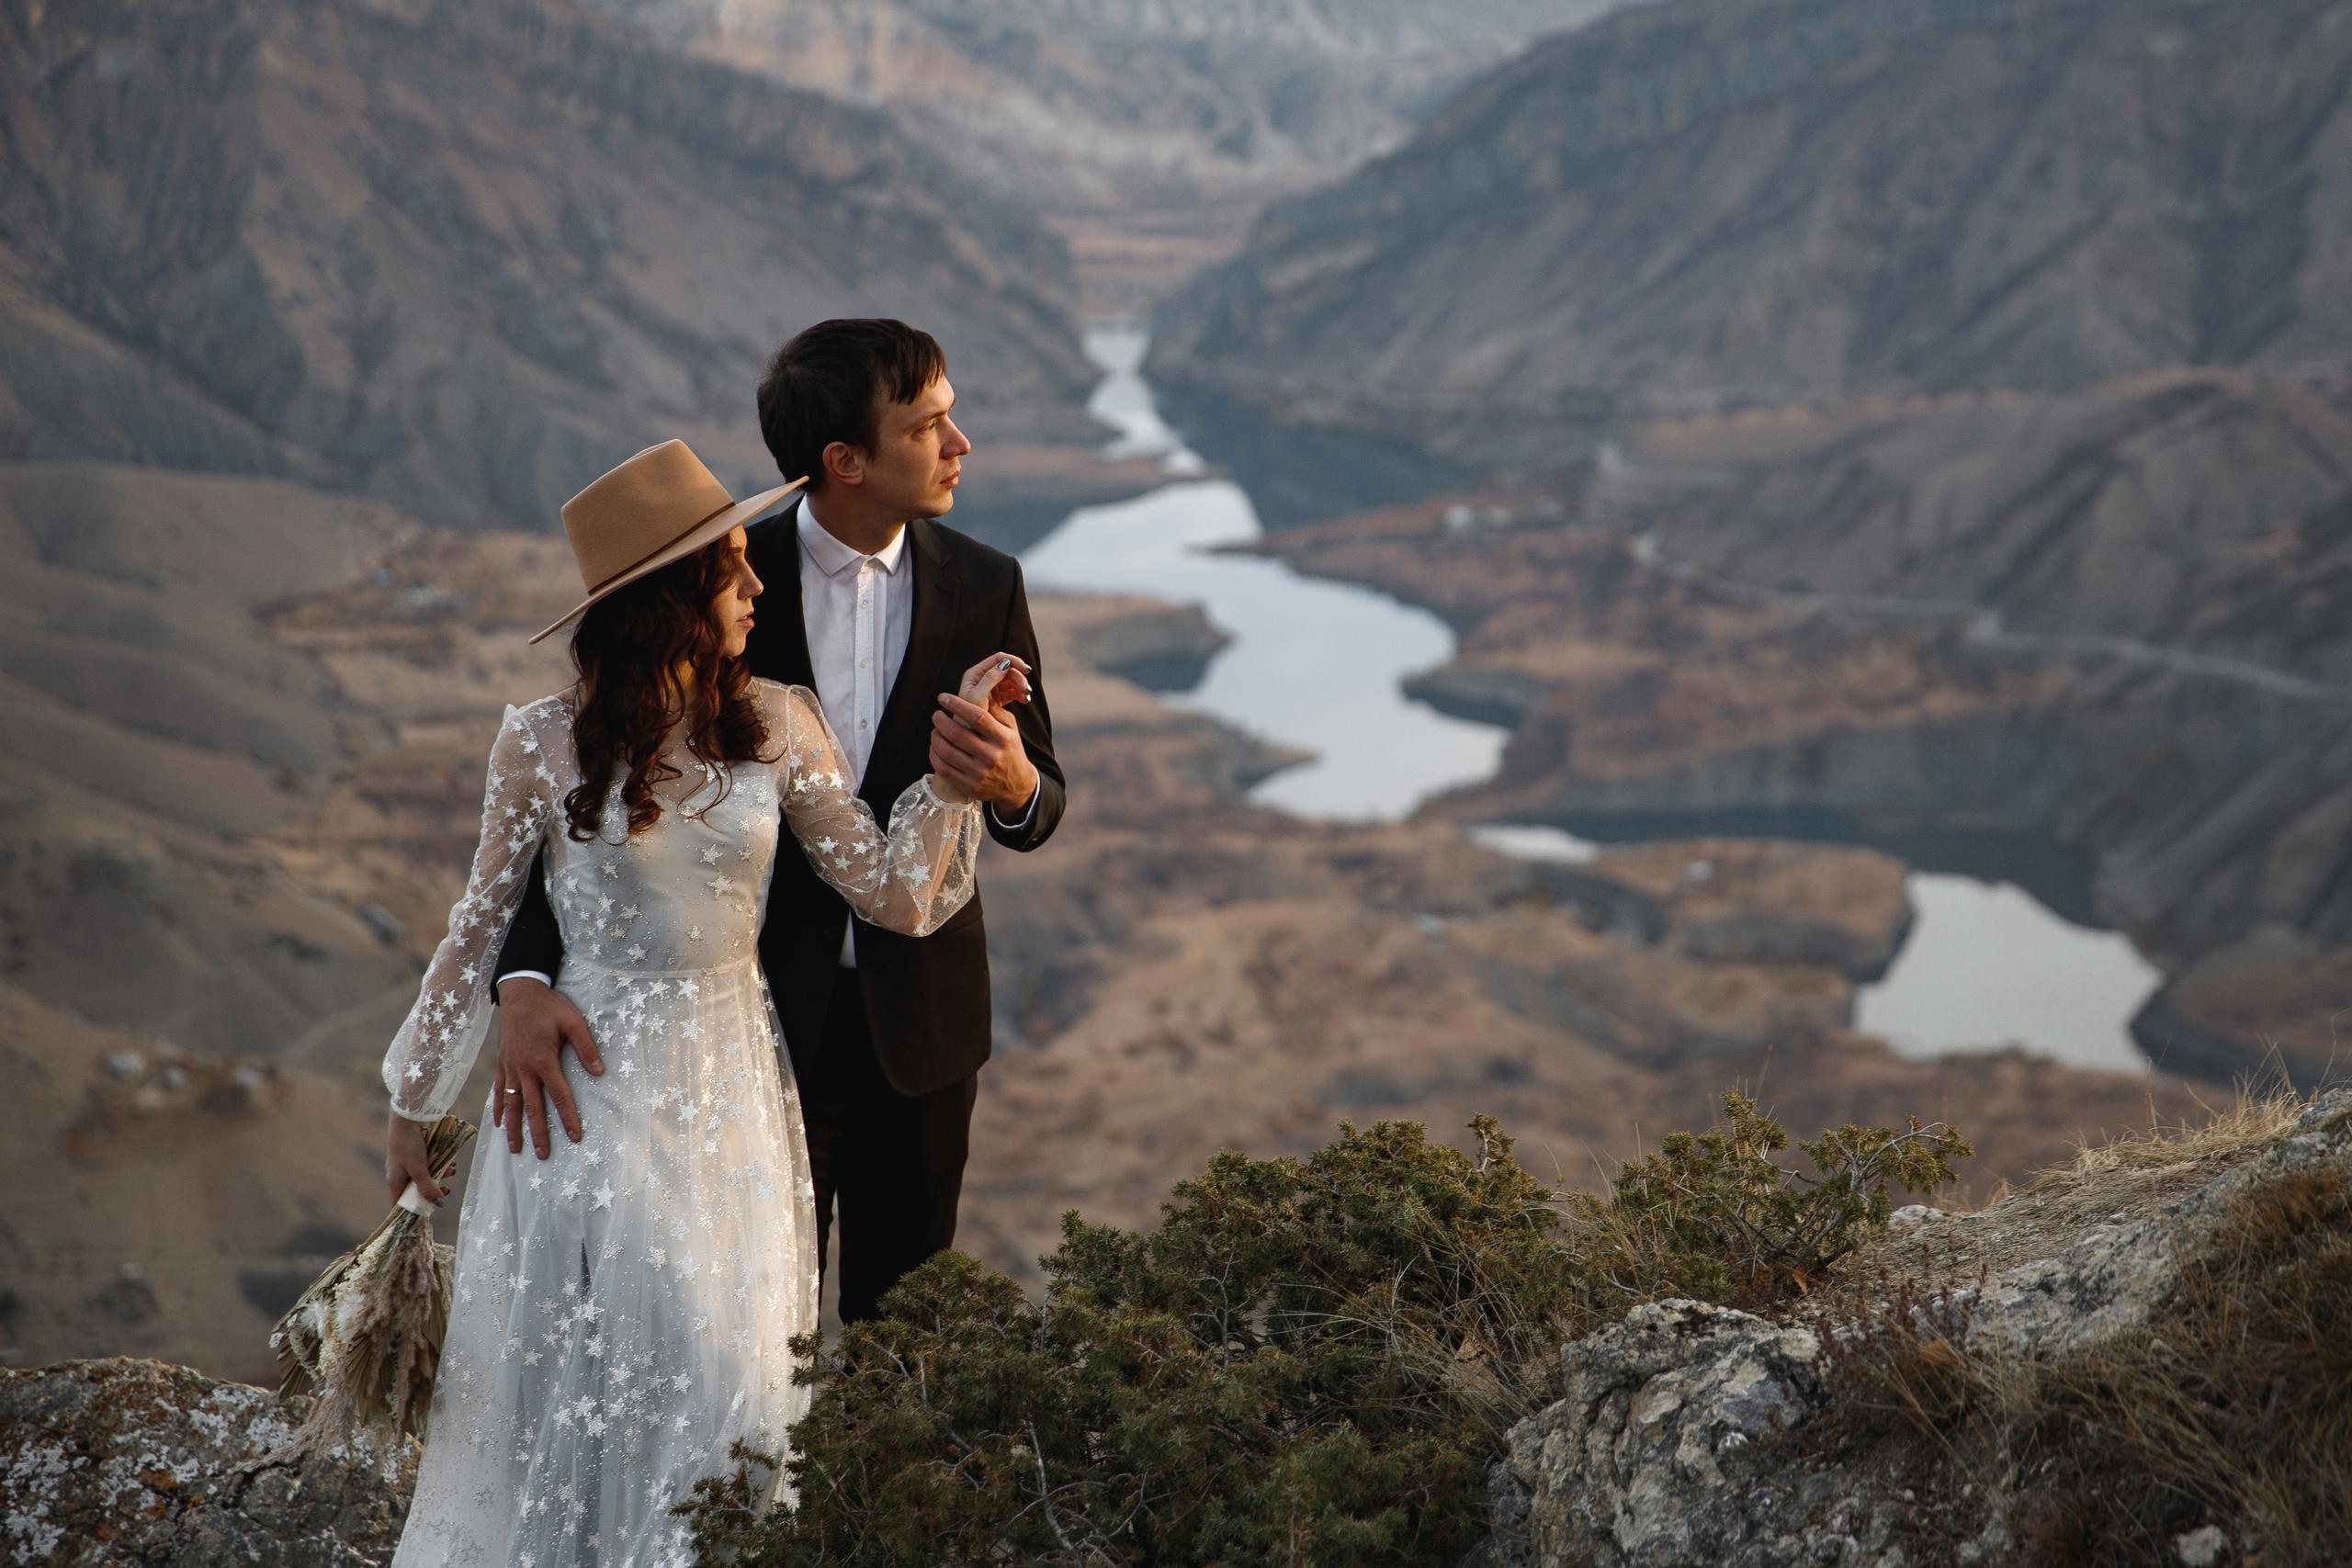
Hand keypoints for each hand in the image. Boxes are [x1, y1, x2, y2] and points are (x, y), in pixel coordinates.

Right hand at [384, 1110, 454, 1205]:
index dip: (414, 1209)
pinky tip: (449, 1161)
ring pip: (426, 1176)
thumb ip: (427, 1187)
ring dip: (440, 1174)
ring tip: (451, 1169)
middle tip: (447, 1189)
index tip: (430, 1211)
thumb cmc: (408, 1145)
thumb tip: (438, 1204)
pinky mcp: (417, 1154)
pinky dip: (439, 1164)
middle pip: (417, 1190)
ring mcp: (408, 1164)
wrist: (407, 1118)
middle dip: (433, 1189)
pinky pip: (429, 1164)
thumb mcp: (419, 1169)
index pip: (401, 1203)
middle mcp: (400, 1174)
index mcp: (395, 1182)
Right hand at [490, 976, 603, 1158]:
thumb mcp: (573, 1021)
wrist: (520, 992)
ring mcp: (510, 1068)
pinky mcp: (501, 1064)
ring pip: (511, 1105)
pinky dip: (498, 1109)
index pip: (559, 1097)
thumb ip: (587, 1048)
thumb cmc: (549, 1007)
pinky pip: (498, 1091)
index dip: (568, 1118)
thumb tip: (599, 1072)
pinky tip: (498, 1124)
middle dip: (538, 1133)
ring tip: (515, 1149)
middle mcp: (524, 1069)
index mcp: (544, 1061)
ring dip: (514, 1129)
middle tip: (543, 1155)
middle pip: (532, 1108)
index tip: (575, 1137)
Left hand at [931, 653, 1036, 809]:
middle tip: (936, 714)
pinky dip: (934, 755)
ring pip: (947, 751)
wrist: (1017, 786)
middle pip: (957, 734)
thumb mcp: (1011, 729)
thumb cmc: (1010, 750)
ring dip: (935, 737)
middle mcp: (991, 756)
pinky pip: (943, 769)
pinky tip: (935, 747)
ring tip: (935, 730)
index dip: (957, 705)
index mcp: (1003, 738)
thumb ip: (994, 711)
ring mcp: (979, 773)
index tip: (943, 697)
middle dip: (941, 720)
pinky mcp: (969, 786)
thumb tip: (978, 689)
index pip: (977, 717)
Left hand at [955, 652, 1031, 717]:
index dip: (1014, 661)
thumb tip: (1005, 663)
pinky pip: (1011, 691)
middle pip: (1007, 669)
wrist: (967, 740)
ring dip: (1021, 686)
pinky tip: (1024, 701)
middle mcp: (981, 679)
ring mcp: (989, 689)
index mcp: (975, 674)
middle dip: (1019, 678)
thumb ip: (989, 679)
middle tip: (1028, 691)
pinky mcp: (996, 699)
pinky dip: (1019, 694)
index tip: (1027, 671)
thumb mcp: (978, 698)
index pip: (998, 659)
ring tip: (1026, 698)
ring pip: (1011, 680)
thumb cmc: (967, 720)